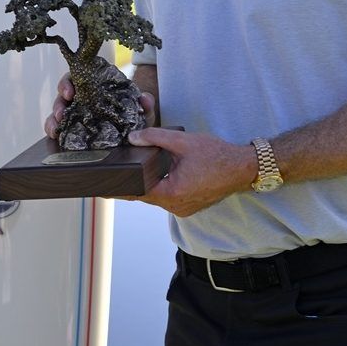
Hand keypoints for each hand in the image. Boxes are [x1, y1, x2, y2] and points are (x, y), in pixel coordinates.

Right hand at [42, 73, 158, 138]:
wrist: (134, 128)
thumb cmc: (134, 112)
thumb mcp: (141, 107)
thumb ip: (145, 102)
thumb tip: (145, 99)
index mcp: (93, 84)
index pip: (75, 77)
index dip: (68, 83)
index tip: (70, 92)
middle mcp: (81, 96)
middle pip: (62, 95)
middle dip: (58, 104)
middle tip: (61, 114)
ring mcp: (75, 111)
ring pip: (58, 112)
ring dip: (53, 119)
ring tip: (54, 130)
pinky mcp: (72, 127)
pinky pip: (59, 127)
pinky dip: (54, 130)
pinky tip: (55, 137)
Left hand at [121, 127, 254, 217]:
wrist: (243, 167)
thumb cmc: (217, 155)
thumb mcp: (183, 141)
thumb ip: (155, 137)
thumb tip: (133, 137)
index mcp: (172, 193)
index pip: (137, 193)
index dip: (119, 188)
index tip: (102, 188)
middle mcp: (176, 206)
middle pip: (145, 195)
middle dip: (132, 183)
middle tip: (114, 174)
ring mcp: (184, 208)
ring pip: (157, 196)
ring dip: (149, 184)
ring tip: (137, 169)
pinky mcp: (190, 205)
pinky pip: (169, 197)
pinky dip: (162, 186)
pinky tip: (159, 173)